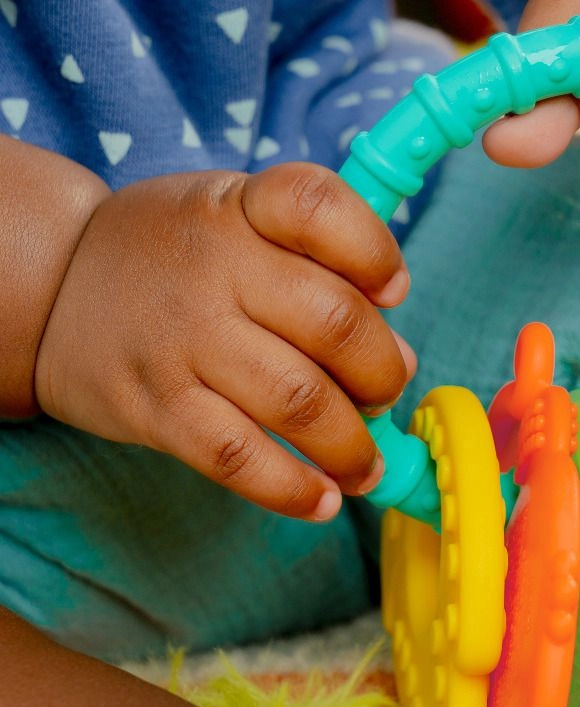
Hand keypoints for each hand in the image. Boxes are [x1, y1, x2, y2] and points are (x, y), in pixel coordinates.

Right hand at [34, 165, 413, 520]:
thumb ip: (320, 264)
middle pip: (334, 322)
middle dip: (383, 374)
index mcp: (243, 207)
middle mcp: (213, 267)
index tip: (394, 291)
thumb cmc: (179, 257)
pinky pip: (238, 458)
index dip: (375, 252)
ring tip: (365, 463)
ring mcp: (182, 340)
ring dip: (352, 445)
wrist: (54, 287)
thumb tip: (399, 357)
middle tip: (384, 394)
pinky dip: (292, 488)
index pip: (320, 207)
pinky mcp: (155, 407)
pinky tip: (321, 499)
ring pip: (300, 401)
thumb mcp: (238, 217)